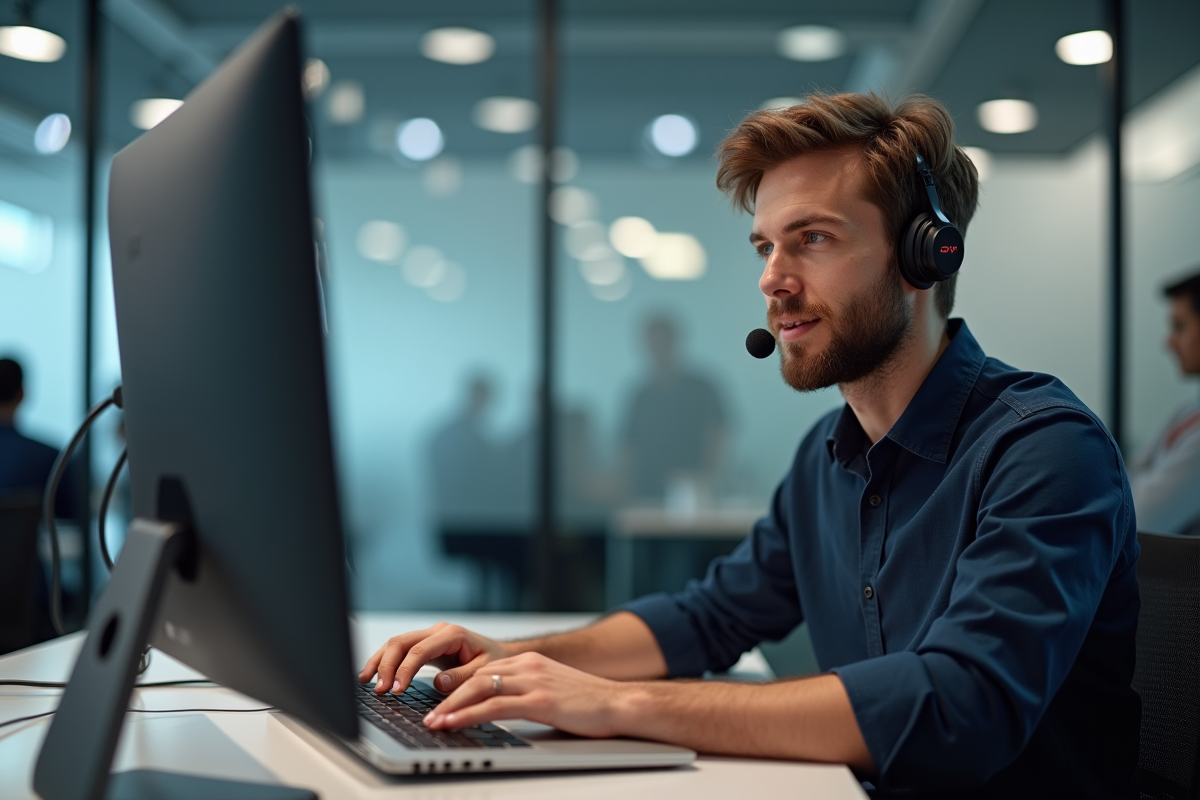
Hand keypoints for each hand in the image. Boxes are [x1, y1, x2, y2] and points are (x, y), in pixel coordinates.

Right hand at [358, 623, 512, 694]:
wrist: (498, 653)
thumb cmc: (493, 661)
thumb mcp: (484, 671)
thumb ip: (462, 677)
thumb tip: (439, 683)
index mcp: (452, 634)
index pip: (420, 650)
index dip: (405, 670)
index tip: (396, 690)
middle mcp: (437, 631)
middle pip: (401, 642)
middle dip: (387, 666)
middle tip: (380, 690)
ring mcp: (428, 636)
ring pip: (396, 643)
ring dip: (380, 662)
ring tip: (366, 682)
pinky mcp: (423, 644)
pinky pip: (399, 650)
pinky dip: (384, 661)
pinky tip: (373, 674)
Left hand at [424, 652, 625, 737]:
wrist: (621, 703)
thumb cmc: (590, 704)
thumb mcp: (553, 690)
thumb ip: (528, 693)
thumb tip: (502, 707)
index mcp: (530, 662)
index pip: (484, 671)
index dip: (458, 686)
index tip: (440, 701)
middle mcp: (528, 666)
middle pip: (475, 676)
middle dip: (448, 696)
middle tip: (428, 713)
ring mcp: (533, 681)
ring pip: (478, 689)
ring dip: (450, 707)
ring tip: (433, 722)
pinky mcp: (539, 700)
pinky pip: (493, 706)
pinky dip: (467, 715)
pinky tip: (453, 724)